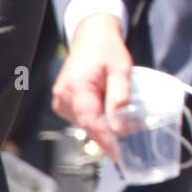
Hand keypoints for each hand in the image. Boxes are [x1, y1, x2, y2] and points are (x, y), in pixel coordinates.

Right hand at [50, 13, 131, 156]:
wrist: (90, 36)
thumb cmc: (107, 50)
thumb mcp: (120, 69)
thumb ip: (120, 97)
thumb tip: (120, 127)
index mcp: (76, 88)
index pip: (91, 122)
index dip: (106, 140)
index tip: (120, 156)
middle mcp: (63, 98)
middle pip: (89, 125)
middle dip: (109, 136)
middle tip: (131, 145)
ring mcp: (60, 102)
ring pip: (86, 124)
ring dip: (104, 126)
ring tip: (123, 122)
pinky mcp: (63, 103)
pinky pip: (83, 118)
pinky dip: (97, 120)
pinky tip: (110, 114)